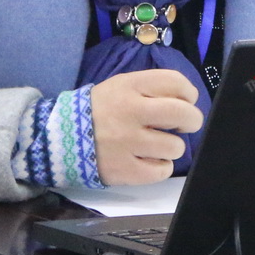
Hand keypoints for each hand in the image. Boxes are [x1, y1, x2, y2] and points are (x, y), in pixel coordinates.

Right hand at [89, 69, 203, 185]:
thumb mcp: (120, 86)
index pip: (175, 82)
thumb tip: (187, 99)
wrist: (62, 138)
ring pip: (175, 147)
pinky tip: (149, 160)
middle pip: (183, 114)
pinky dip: (161, 167)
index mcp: (130, 87)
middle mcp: (130, 112)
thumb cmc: (100, 110)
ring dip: (172, 147)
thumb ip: (151, 88)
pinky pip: (162, 171)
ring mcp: (128, 143)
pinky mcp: (125, 170)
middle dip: (192, 120)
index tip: (186, 101)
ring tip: (158, 145)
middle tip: (185, 125)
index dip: (189, 93)